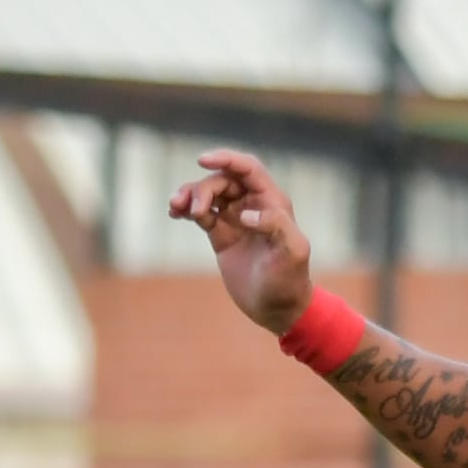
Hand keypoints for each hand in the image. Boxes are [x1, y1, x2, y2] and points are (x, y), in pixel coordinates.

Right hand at [168, 151, 316, 335]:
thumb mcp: (293, 252)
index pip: (248, 169)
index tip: (201, 160)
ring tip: (176, 208)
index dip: (226, 159)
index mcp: (272, 202)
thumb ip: (277, 226)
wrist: (277, 308)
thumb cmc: (290, 280)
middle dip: (204, 188)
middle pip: (223, 179)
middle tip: (195, 211)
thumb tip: (246, 215)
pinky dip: (186, 209)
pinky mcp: (221, 234)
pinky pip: (201, 213)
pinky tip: (174, 213)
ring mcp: (235, 218)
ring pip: (208, 194)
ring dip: (190, 195)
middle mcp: (254, 205)